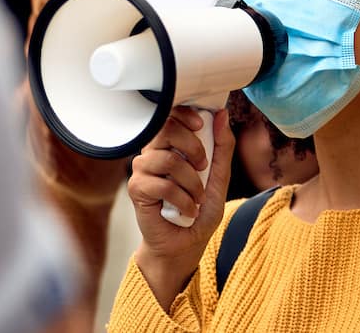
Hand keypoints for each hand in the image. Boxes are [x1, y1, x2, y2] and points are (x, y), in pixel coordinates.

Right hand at [128, 108, 234, 303]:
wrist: (185, 245)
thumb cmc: (198, 211)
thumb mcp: (219, 177)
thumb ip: (222, 147)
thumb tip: (222, 115)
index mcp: (170, 145)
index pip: (170, 114)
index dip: (185, 114)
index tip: (201, 125)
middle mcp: (153, 153)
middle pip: (167, 129)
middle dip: (194, 148)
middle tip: (203, 168)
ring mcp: (142, 170)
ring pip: (169, 159)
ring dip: (192, 183)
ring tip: (196, 198)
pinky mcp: (137, 189)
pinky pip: (163, 184)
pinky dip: (183, 200)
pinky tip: (187, 210)